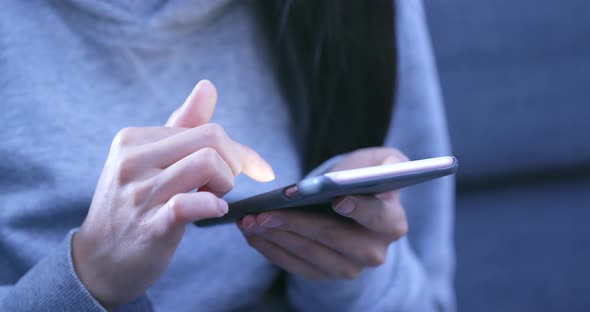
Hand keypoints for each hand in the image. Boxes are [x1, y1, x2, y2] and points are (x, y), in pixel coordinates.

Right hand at [72, 80, 274, 307]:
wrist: (100, 260)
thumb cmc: (135, 206)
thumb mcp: (151, 161)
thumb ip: (182, 125)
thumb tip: (208, 86)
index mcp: (134, 138)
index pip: (204, 128)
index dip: (238, 149)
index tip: (257, 168)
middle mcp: (132, 159)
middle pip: (211, 138)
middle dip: (235, 161)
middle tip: (226, 184)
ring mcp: (139, 193)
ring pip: (208, 163)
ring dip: (225, 183)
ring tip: (215, 197)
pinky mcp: (149, 226)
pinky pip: (190, 204)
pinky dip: (213, 206)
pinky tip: (213, 211)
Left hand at [238, 147, 408, 279]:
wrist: (350, 202)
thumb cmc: (364, 177)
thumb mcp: (382, 162)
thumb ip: (389, 163)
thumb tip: (386, 170)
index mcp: (392, 223)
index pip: (377, 218)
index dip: (359, 209)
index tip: (337, 199)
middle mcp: (373, 252)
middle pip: (334, 239)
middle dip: (297, 224)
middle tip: (267, 212)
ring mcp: (348, 268)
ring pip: (308, 254)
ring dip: (276, 237)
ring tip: (251, 220)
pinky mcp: (323, 274)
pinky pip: (293, 265)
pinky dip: (270, 248)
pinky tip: (252, 232)